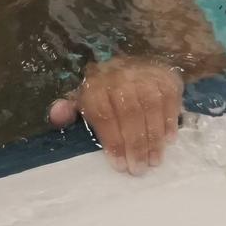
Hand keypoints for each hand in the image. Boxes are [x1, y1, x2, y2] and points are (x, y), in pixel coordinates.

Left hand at [48, 57, 181, 175]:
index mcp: (97, 84)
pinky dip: (170, 120)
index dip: (113, 141)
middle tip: (139, 169)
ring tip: (154, 161)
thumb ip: (69, 109)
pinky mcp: (166, 76)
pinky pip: (169, 99)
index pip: (104, 114)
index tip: (119, 165)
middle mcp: (121, 78)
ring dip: (154, 137)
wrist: (131, 55)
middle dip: (135, 145)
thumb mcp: (82, 95)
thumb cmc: (104, 86)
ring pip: (151, 107)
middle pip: (129, 113)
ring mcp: (146, 75)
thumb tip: (55, 115)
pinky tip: (169, 140)